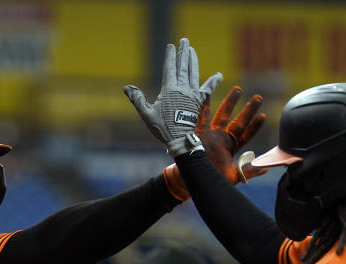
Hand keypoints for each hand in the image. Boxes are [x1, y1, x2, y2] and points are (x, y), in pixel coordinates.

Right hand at [124, 37, 221, 156]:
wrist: (179, 140)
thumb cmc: (162, 128)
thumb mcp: (147, 114)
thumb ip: (138, 99)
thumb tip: (126, 88)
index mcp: (169, 90)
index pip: (170, 68)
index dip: (170, 56)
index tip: (171, 46)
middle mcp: (182, 89)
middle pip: (183, 67)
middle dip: (184, 53)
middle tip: (185, 41)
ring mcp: (192, 95)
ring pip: (193, 73)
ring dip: (193, 61)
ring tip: (192, 51)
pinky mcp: (198, 102)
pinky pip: (207, 90)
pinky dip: (213, 82)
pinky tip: (219, 75)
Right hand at [162, 86, 268, 200]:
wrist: (190, 180)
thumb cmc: (210, 179)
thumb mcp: (233, 176)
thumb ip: (248, 171)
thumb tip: (265, 168)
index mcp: (231, 147)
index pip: (246, 134)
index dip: (254, 125)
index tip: (263, 115)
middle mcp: (222, 138)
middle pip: (238, 121)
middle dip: (248, 110)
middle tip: (258, 97)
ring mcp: (210, 134)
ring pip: (222, 115)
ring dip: (230, 102)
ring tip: (238, 90)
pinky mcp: (198, 133)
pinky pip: (201, 117)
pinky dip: (204, 105)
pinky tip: (207, 93)